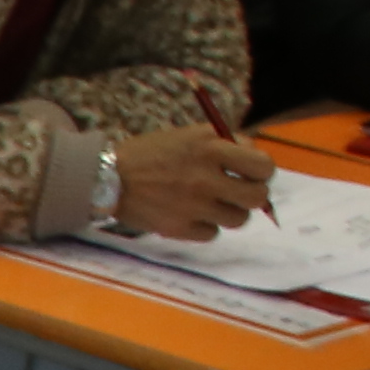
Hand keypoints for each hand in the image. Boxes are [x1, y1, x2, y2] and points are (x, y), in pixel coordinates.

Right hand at [108, 126, 275, 237]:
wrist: (107, 178)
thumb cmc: (151, 154)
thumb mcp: (189, 135)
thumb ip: (224, 143)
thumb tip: (254, 158)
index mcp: (211, 149)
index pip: (262, 166)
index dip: (261, 171)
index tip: (251, 172)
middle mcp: (206, 178)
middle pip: (256, 197)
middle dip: (252, 194)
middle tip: (239, 192)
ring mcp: (193, 206)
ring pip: (238, 219)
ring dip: (230, 212)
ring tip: (213, 205)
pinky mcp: (179, 228)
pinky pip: (212, 234)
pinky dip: (206, 226)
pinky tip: (192, 216)